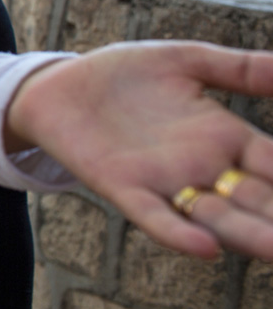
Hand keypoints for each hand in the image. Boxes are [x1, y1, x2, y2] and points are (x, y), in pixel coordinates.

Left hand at [8, 41, 272, 259]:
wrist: (56, 85)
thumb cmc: (122, 74)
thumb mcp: (185, 62)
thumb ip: (239, 69)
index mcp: (225, 137)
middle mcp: (204, 168)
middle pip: (261, 203)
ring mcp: (164, 182)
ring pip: (218, 218)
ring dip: (251, 235)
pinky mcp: (122, 188)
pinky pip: (154, 216)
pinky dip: (177, 232)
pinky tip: (205, 246)